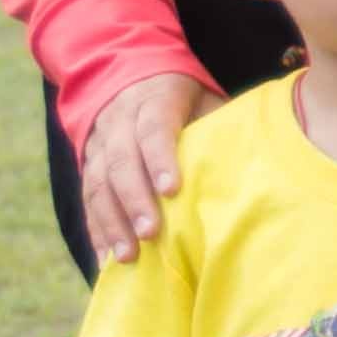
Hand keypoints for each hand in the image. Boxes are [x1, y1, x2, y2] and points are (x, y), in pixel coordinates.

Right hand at [78, 71, 219, 264]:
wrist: (135, 76)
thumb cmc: (187, 99)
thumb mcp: (206, 100)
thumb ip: (219, 128)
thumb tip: (248, 167)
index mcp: (154, 99)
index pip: (153, 128)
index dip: (160, 158)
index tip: (171, 191)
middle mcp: (119, 119)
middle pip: (121, 159)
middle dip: (135, 199)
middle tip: (150, 233)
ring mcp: (99, 142)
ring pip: (98, 182)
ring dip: (112, 222)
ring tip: (127, 256)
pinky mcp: (89, 164)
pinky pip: (88, 199)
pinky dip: (97, 231)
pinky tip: (106, 260)